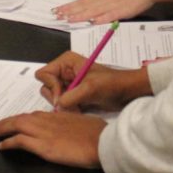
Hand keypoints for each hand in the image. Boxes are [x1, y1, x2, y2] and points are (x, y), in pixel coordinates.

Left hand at [0, 110, 104, 167]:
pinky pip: (20, 141)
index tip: (16, 119)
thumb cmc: (98, 134)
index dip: (23, 117)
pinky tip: (2, 145)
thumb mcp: (83, 122)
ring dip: (4, 129)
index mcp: (58, 115)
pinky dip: (8, 142)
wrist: (102, 142)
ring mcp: (44, 132)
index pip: (35, 115)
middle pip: (23, 118)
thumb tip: (69, 127)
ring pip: (18, 126)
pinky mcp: (42, 145)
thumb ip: (72, 123)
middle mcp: (48, 120)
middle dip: (8, 121)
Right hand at [33, 51, 149, 112]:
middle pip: (46, 87)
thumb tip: (57, 107)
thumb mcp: (90, 88)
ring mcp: (68, 84)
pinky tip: (80, 111)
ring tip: (78, 108)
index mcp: (66, 62)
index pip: (44, 74)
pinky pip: (62, 104)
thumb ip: (70, 97)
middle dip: (57, 98)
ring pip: (54, 98)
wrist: (128, 92)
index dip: (51, 87)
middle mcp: (64, 71)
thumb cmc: (111, 84)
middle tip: (71, 105)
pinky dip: (68, 109)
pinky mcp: (73, 95)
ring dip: (64, 105)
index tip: (63, 98)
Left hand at [54, 0, 155, 24]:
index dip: (70, 6)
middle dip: (69, 11)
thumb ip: (104, 0)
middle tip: (55, 15)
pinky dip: (101, 19)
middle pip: (84, 6)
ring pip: (93, 11)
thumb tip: (94, 10)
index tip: (58, 10)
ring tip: (67, 19)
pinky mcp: (122, 11)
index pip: (82, 1)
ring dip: (80, 15)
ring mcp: (112, 5)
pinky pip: (110, 16)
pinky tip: (92, 22)